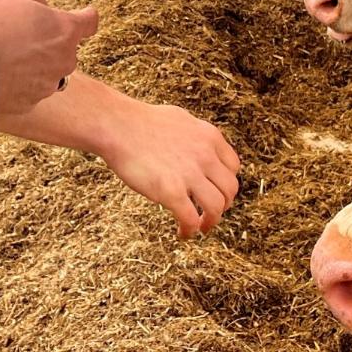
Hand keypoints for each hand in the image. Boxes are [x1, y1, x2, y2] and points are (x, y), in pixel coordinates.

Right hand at [0, 0, 97, 123]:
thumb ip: (33, 0)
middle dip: (47, 43)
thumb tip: (40, 9)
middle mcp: (64, 60)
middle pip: (63, 49)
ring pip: (46, 71)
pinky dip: (17, 85)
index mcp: (65, 30)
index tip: (84, 16)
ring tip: (2, 58)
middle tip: (18, 37)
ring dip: (31, 65)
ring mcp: (49, 85)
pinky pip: (27, 91)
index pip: (89, 22)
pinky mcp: (30, 104)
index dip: (85, 17)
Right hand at [103, 103, 241, 236]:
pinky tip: (182, 232)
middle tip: (210, 213)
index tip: (216, 192)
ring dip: (211, 221)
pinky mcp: (171, 191)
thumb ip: (195, 136)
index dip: (225, 183)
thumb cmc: (140, 122)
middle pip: (230, 189)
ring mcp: (189, 174)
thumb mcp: (180, 120)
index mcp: (209, 137)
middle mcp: (205, 155)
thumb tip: (198, 147)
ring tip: (200, 227)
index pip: (233, 167)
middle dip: (224, 205)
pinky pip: (191, 219)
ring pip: (217, 207)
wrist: (118, 126)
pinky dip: (190, 230)